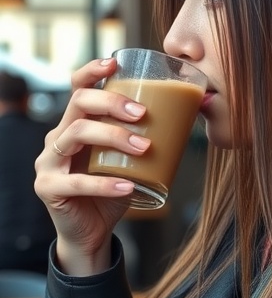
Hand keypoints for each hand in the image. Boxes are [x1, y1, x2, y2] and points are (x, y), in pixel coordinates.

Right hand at [34, 58, 150, 274]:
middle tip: (143, 115)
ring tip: (143, 148)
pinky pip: (76, 182)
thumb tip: (197, 109)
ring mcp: (48, 162)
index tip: (115, 64)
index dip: (92, 71)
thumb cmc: (115, 190)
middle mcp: (58, 137)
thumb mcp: (131, 160)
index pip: (76, 87)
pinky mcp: (48, 188)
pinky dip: (104, 183)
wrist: (93, 233)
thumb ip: (149, 136)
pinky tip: (127, 186)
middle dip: (112, 104)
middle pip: (78, 104)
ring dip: (113, 137)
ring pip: (75, 135)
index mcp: (76, 124)